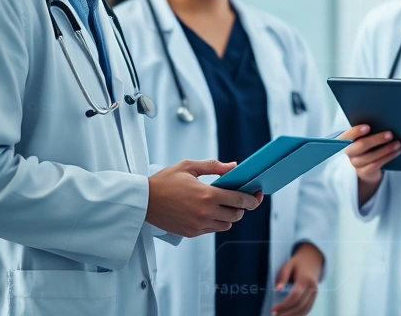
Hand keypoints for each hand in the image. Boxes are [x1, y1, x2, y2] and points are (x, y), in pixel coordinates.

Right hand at [145, 159, 262, 237]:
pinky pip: (212, 230)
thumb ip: (214, 166)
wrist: (143, 201)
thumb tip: (234, 167)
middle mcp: (205, 213)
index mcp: (207, 195)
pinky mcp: (191, 233)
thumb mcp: (189, 166)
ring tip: (221, 205)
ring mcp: (198, 225)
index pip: (239, 200)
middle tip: (238, 198)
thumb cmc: (164, 181)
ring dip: (228, 216)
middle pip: (236, 215)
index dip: (252, 199)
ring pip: (226, 225)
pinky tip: (208, 211)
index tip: (256, 196)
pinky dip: (215, 222)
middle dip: (240, 207)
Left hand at [271, 243, 322, 315]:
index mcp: (305, 280)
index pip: (294, 297)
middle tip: (274, 315)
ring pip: (304, 310)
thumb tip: (277, 290)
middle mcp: (312, 288)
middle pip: (299, 306)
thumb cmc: (297, 263)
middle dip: (287, 313)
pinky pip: (307, 309)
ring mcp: (315, 293)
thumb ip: (282, 276)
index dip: (283, 305)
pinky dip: (299, 314)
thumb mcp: (288, 265)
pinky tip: (289, 315)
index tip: (273, 309)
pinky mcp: (315, 297)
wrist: (312, 259)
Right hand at [337, 125, 400, 204]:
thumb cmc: (365, 145)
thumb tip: (383, 120)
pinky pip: (377, 164)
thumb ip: (367, 130)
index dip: (356, 131)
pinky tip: (397, 152)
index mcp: (344, 140)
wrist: (364, 166)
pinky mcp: (364, 172)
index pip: (348, 135)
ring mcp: (355, 163)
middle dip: (376, 139)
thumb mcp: (363, 137)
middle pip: (361, 145)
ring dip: (386, 149)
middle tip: (390, 134)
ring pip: (371, 156)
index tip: (368, 127)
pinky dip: (388, 157)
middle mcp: (348, 152)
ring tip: (398, 143)